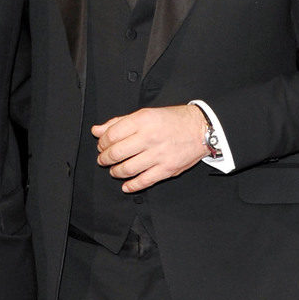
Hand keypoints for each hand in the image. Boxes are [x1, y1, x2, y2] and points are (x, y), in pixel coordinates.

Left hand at [92, 104, 207, 191]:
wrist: (202, 129)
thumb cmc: (174, 120)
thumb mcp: (146, 114)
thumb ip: (119, 122)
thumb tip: (96, 131)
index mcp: (143, 120)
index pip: (112, 135)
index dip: (102, 143)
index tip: (102, 145)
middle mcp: (150, 137)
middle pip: (116, 153)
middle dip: (104, 158)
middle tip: (104, 159)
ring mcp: (159, 155)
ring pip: (127, 169)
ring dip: (115, 172)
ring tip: (114, 170)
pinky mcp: (167, 169)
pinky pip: (143, 182)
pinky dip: (131, 186)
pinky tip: (126, 185)